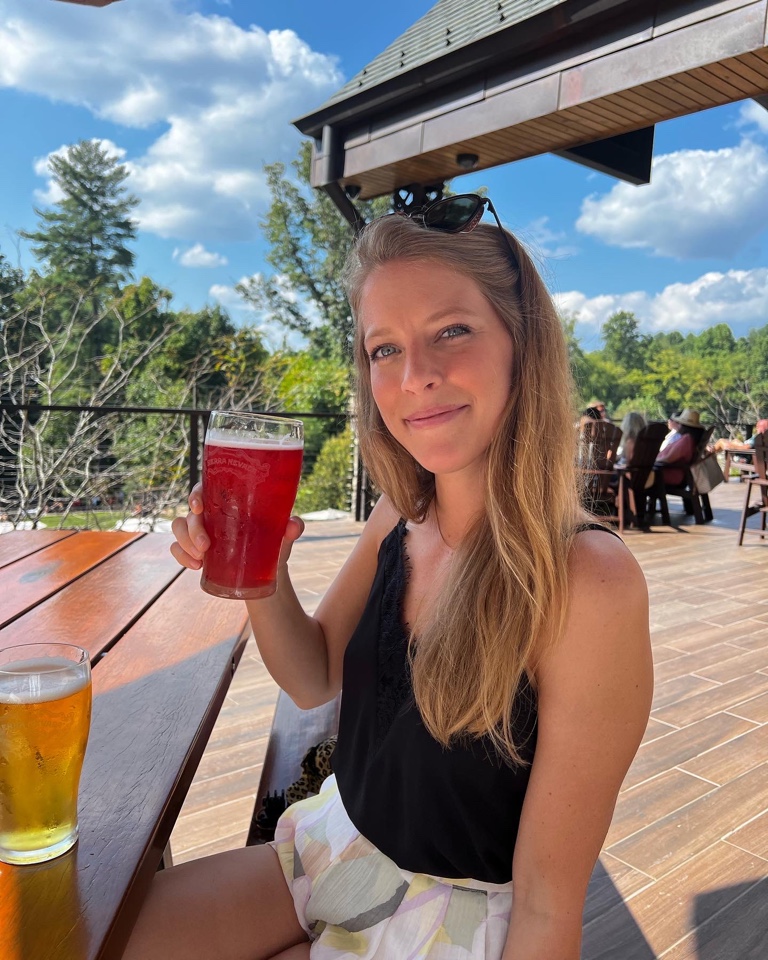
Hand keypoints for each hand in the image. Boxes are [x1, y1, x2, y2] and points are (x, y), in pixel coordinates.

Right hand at [169, 483, 305, 571]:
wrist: (268, 568)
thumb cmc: (274, 541)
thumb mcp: (284, 535)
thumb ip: (291, 527)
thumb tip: (293, 525)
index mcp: (229, 501)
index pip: (205, 488)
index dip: (196, 494)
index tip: (198, 507)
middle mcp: (212, 513)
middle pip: (191, 513)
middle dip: (193, 530)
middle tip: (205, 547)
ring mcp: (200, 531)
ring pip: (178, 528)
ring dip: (184, 543)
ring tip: (201, 559)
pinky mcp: (195, 549)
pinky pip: (177, 548)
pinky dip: (181, 556)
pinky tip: (196, 567)